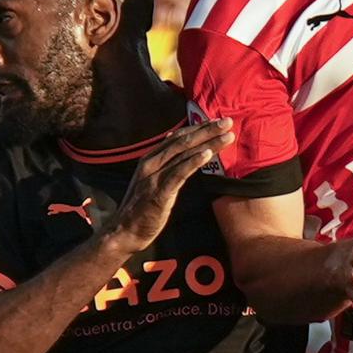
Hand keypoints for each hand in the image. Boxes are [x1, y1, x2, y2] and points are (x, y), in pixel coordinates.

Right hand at [101, 121, 233, 251]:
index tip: (218, 122)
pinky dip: (193, 162)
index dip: (198, 127)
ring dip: (207, 142)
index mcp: (150, 159)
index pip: (177, 137)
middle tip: (228, 121)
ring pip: (184, 154)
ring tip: (227, 136)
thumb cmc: (142, 208)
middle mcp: (151, 163)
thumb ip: (166, 166)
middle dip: (207, 130)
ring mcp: (154, 177)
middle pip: (183, 141)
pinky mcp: (159, 193)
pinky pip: (179, 173)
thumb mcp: (153, 181)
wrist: (124, 231)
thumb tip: (181, 151)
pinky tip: (208, 154)